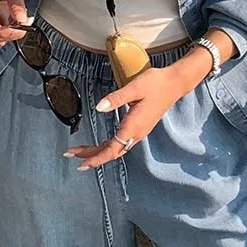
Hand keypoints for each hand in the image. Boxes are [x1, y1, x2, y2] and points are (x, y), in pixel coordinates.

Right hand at [0, 0, 28, 43]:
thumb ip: (17, 3)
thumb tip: (22, 21)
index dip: (3, 32)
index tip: (18, 31)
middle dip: (9, 34)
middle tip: (24, 28)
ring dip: (10, 33)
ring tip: (23, 24)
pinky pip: (1, 30)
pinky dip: (11, 30)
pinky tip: (19, 23)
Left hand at [64, 51, 210, 170]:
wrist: (175, 83)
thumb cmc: (156, 83)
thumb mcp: (134, 87)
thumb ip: (116, 98)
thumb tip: (98, 108)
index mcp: (133, 126)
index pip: (112, 149)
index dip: (96, 157)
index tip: (81, 163)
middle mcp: (137, 133)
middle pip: (112, 151)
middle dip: (91, 155)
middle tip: (71, 155)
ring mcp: (140, 131)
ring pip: (117, 148)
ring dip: (99, 152)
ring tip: (82, 152)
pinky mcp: (141, 127)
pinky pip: (122, 143)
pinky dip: (109, 147)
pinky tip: (102, 145)